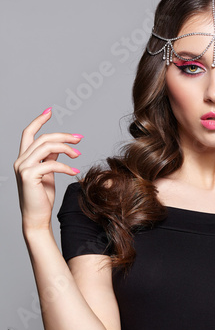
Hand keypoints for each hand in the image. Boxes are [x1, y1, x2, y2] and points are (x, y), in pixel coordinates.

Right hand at [13, 108, 82, 231]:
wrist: (36, 218)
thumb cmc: (42, 197)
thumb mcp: (48, 174)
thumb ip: (50, 159)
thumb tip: (60, 147)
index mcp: (24, 158)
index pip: (29, 134)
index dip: (38, 120)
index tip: (49, 111)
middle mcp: (20, 160)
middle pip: (43, 138)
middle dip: (63, 136)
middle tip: (79, 138)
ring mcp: (23, 168)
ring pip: (47, 147)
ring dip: (66, 148)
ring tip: (78, 155)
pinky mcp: (28, 176)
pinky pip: (51, 164)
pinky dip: (66, 167)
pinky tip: (75, 171)